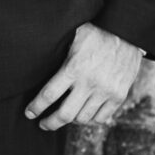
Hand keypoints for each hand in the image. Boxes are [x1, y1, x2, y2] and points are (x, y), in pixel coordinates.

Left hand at [25, 23, 142, 130]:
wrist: (126, 31)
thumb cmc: (95, 30)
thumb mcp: (71, 36)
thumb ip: (56, 50)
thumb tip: (35, 56)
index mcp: (74, 67)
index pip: (49, 95)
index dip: (36, 107)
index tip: (29, 113)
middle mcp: (89, 83)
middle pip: (65, 114)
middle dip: (50, 122)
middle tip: (43, 124)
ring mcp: (106, 91)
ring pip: (83, 118)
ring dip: (71, 119)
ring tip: (64, 115)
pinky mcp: (119, 95)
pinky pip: (101, 118)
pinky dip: (91, 118)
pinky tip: (84, 112)